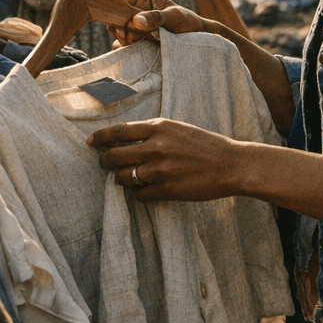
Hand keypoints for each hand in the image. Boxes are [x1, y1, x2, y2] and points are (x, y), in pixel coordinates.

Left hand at [88, 118, 243, 202]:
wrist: (231, 165)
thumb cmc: (205, 145)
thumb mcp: (177, 129)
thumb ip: (153, 133)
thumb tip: (126, 140)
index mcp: (159, 128)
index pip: (119, 131)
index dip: (100, 137)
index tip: (91, 142)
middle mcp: (156, 147)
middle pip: (115, 156)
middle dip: (105, 162)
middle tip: (105, 164)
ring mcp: (161, 170)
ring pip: (124, 177)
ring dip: (122, 179)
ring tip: (127, 178)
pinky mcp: (167, 190)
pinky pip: (141, 195)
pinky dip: (140, 193)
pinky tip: (147, 190)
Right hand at [105, 0, 209, 46]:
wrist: (198, 40)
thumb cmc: (189, 22)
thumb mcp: (174, 17)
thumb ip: (156, 18)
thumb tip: (136, 21)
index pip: (119, 2)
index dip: (117, 15)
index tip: (125, 29)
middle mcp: (136, 10)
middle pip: (115, 19)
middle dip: (121, 30)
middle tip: (132, 40)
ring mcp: (136, 27)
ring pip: (118, 34)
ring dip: (124, 42)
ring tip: (137, 45)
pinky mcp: (138, 40)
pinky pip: (124, 45)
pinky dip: (127, 51)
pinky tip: (137, 52)